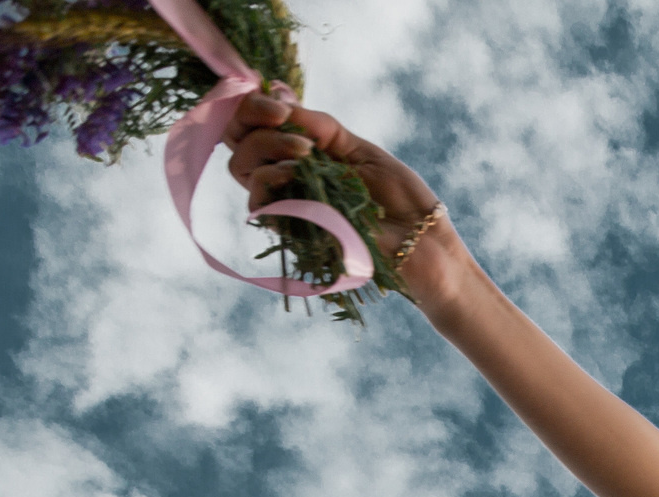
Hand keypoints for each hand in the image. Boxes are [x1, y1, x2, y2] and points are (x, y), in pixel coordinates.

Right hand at [223, 89, 472, 306]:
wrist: (422, 243)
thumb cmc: (401, 199)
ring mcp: (287, 203)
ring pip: (240, 167)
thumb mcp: (359, 149)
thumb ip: (318, 125)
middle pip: (237, 141)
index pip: (253, 124)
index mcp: (302, 154)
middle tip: (283, 116)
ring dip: (266, 145)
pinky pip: (258, 202)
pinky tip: (297, 172)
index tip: (276, 95)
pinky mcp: (292, 230)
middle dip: (252, 117)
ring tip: (305, 150)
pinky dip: (269, 178)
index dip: (252, 104)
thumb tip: (277, 92)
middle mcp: (286, 177)